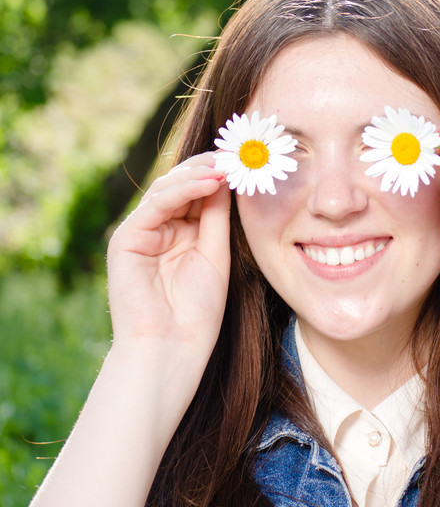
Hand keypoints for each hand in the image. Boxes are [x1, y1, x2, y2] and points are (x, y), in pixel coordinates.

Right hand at [107, 153, 230, 361]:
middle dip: (209, 167)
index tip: (246, 161)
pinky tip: (209, 182)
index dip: (219, 175)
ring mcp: (140, 233)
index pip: (197, 193)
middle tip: (238, 155)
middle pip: (181, 185)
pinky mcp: (125, 239)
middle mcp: (158, 229)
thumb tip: (227, 177)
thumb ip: (217, 216)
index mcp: (179, 234)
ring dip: (199, 173)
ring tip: (227, 166)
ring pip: (168, 188)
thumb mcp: (216, 255)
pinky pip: (156, 204)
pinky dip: (183, 189)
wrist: (171, 351)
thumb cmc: (197, 314)